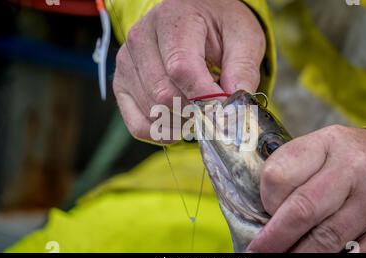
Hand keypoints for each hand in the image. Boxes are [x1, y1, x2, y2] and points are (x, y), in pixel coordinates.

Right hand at [113, 0, 265, 140]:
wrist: (197, 17)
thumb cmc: (220, 27)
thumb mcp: (243, 37)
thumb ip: (243, 68)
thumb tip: (236, 100)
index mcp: (173, 18)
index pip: (181, 68)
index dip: (205, 97)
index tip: (226, 110)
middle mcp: (141, 38)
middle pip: (164, 94)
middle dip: (196, 111)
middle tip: (215, 109)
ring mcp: (127, 62)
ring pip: (153, 112)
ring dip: (182, 121)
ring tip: (199, 108)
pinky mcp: (122, 84)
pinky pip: (138, 125)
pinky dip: (163, 132)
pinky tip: (180, 122)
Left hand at [248, 125, 365, 251]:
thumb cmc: (347, 164)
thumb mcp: (319, 153)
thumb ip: (293, 176)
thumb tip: (264, 220)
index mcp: (326, 142)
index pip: (279, 175)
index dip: (266, 201)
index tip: (264, 214)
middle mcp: (355, 165)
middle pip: (302, 210)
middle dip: (275, 239)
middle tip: (257, 253)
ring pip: (327, 240)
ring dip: (300, 255)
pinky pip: (357, 256)